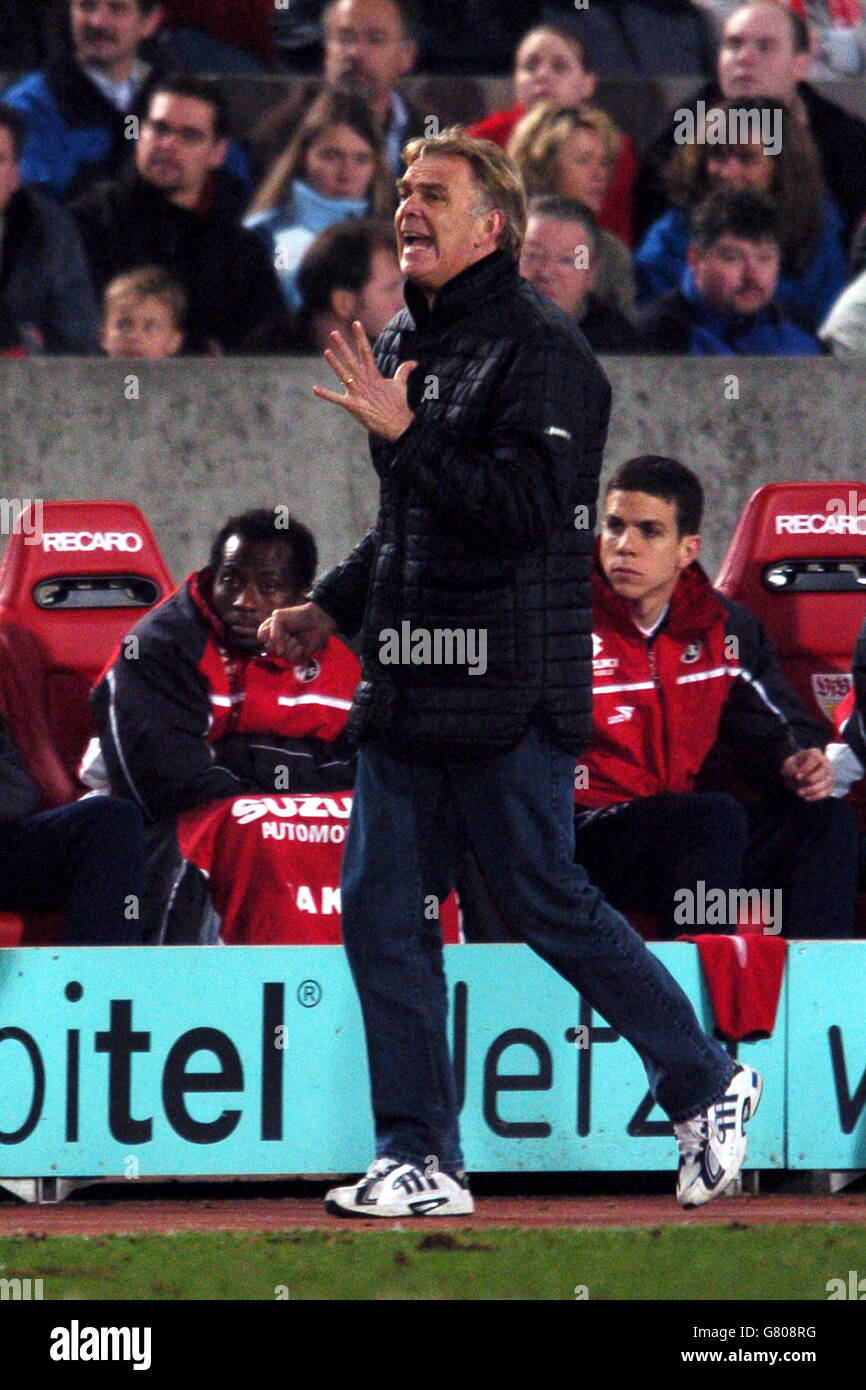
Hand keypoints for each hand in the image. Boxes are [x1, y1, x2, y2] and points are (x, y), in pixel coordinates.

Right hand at [258, 601, 336, 662]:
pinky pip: (290, 658)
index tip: (276, 624)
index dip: (268, 632)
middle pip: (269, 646)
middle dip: (280, 638)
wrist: (318, 620)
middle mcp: (277, 640)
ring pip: (280, 653)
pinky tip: (302, 645)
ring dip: (289, 644)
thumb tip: (279, 651)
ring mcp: (286, 648)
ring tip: (296, 637)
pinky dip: (296, 650)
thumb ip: (272, 632)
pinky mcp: (296, 655)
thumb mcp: (279, 618)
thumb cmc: (298, 616)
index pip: (261, 636)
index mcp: (271, 630)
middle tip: (289, 632)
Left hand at [313, 320, 415, 441]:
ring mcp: (357, 393)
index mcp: (374, 374)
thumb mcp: (401, 384)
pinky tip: (315, 389)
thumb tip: (414, 362)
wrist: (397, 424)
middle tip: (334, 333)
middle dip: (342, 346)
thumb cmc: (399, 404)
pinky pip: (336, 399)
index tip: (356, 323)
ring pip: (343, 374)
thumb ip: (404, 371)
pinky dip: (325, 394)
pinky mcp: (352, 405)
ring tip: (326, 352)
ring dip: (334, 363)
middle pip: (351, 359)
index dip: (360, 336)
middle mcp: (364, 381)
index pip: (366, 351)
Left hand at [780, 748, 833, 801]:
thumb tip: (800, 779)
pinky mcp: (829, 785)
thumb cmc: (791, 768)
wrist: (794, 776)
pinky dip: (817, 796)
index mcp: (815, 753)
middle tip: (799, 785)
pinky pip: (827, 792)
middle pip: (824, 770)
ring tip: (799, 793)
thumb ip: (793, 771)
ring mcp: (829, 774)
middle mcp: (825, 763)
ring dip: (813, 790)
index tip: (796, 776)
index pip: (815, 758)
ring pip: (826, 782)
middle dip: (811, 780)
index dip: (807, 768)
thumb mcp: (788, 767)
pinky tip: (806, 798)